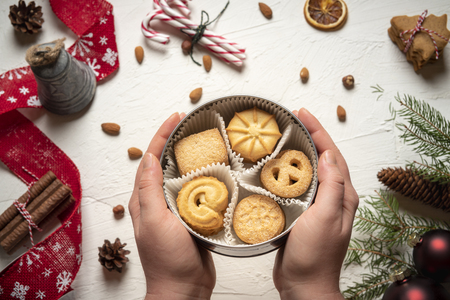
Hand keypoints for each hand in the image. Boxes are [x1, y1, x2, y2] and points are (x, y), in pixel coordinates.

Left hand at [128, 113, 215, 299]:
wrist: (184, 288)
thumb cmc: (167, 259)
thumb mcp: (154, 221)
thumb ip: (149, 190)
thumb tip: (148, 157)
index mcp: (144, 200)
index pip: (150, 160)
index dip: (161, 136)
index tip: (175, 118)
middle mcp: (157, 202)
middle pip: (164, 164)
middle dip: (174, 142)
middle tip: (189, 125)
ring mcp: (174, 210)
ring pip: (180, 176)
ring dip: (189, 157)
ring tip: (202, 141)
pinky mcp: (191, 217)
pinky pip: (196, 192)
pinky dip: (203, 178)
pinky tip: (214, 171)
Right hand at [273, 108, 358, 299]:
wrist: (303, 285)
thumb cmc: (315, 255)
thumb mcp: (326, 218)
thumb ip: (331, 186)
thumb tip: (328, 155)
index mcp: (342, 196)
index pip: (332, 155)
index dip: (319, 131)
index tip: (303, 113)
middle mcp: (332, 198)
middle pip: (322, 158)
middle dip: (310, 136)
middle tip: (293, 119)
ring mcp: (317, 205)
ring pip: (309, 170)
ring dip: (299, 151)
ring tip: (284, 136)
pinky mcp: (302, 213)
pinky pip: (296, 185)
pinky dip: (287, 171)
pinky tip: (276, 167)